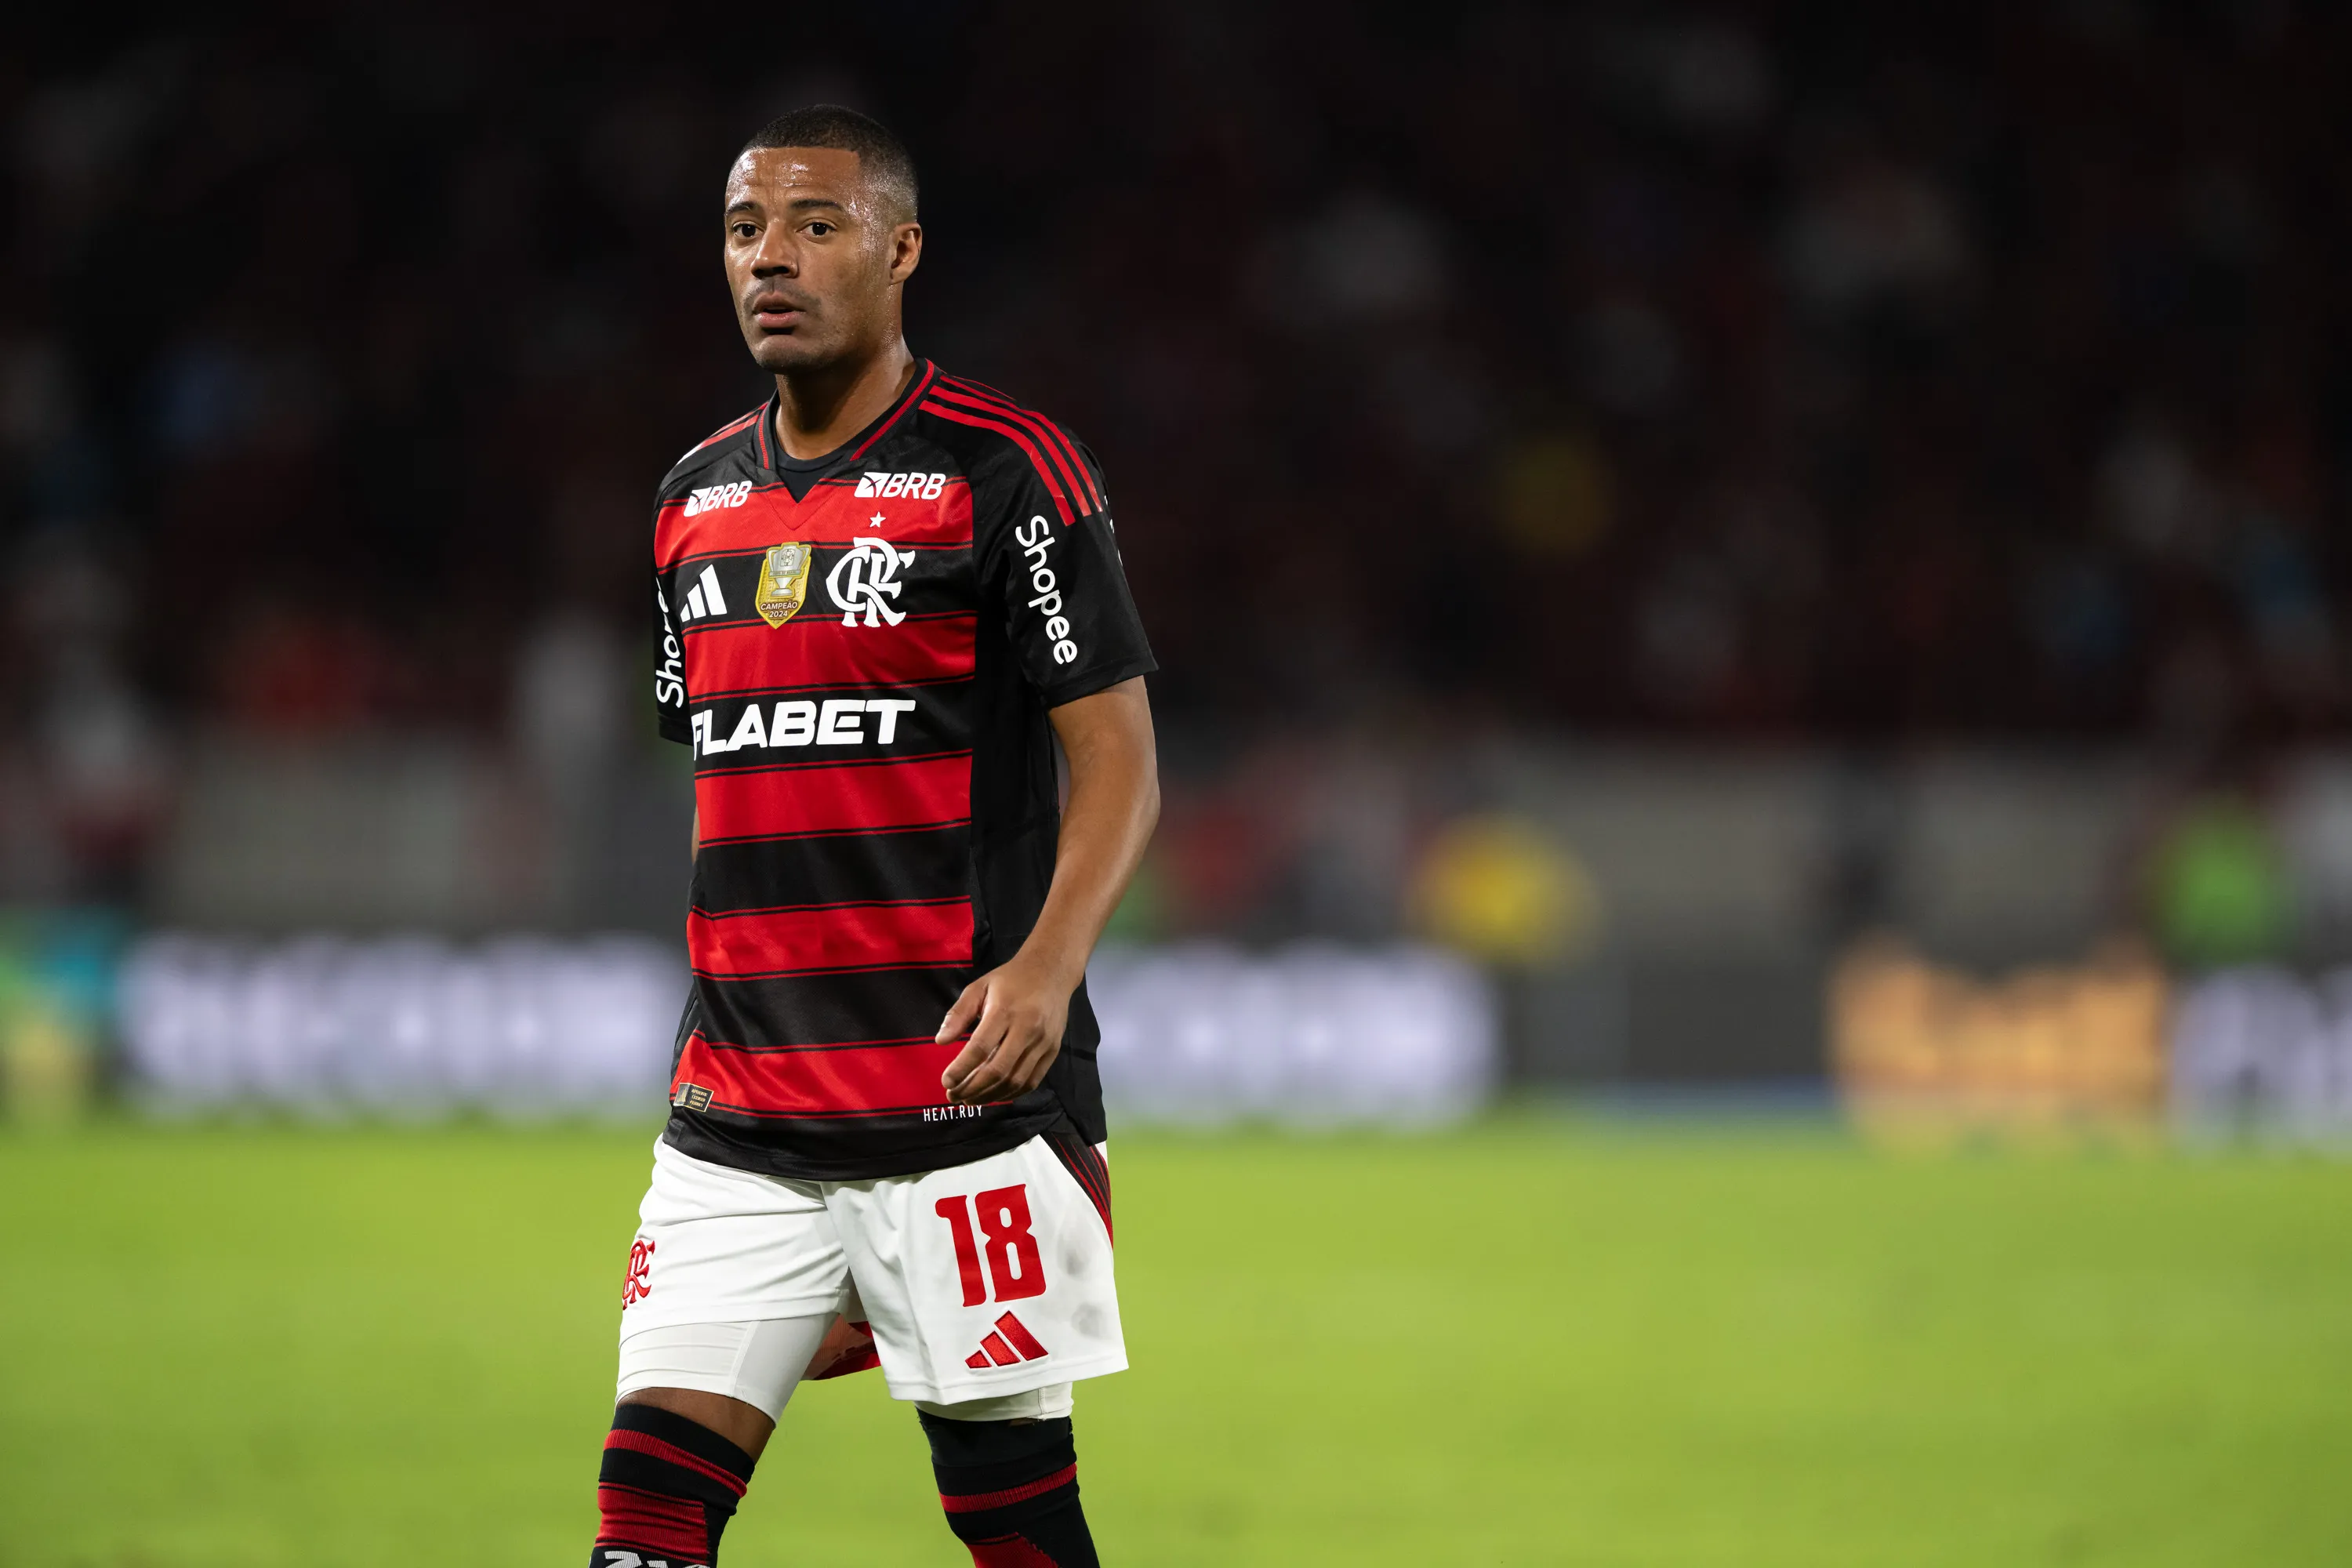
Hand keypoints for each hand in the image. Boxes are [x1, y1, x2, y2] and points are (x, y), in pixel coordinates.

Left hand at [936, 950, 1076, 1104]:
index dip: (961, 1069)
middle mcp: (1026, 1029)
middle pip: (998, 1069)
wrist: (1052, 972)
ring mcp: (1042, 1043)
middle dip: (972, 1088)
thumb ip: (958, 1013)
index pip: (980, 1047)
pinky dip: (1011, 1093)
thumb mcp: (978, 987)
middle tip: (953, 1095)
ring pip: (1015, 1080)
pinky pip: (1032, 1081)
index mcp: (1004, 1011)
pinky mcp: (1053, 1051)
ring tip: (970, 1099)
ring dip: (990, 1096)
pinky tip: (994, 1095)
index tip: (946, 1081)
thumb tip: (940, 1041)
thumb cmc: (1011, 980)